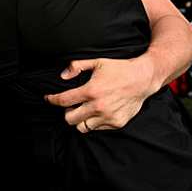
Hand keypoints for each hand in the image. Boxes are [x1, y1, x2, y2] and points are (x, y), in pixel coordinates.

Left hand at [44, 56, 158, 132]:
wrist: (143, 78)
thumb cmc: (119, 69)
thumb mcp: (97, 62)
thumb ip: (77, 66)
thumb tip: (63, 76)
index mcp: (91, 91)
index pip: (64, 100)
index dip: (52, 100)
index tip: (48, 99)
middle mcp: (99, 106)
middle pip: (70, 119)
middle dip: (66, 112)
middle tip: (71, 105)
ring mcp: (108, 117)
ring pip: (83, 127)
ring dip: (80, 119)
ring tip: (83, 110)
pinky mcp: (117, 123)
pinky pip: (98, 128)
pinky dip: (94, 122)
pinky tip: (98, 112)